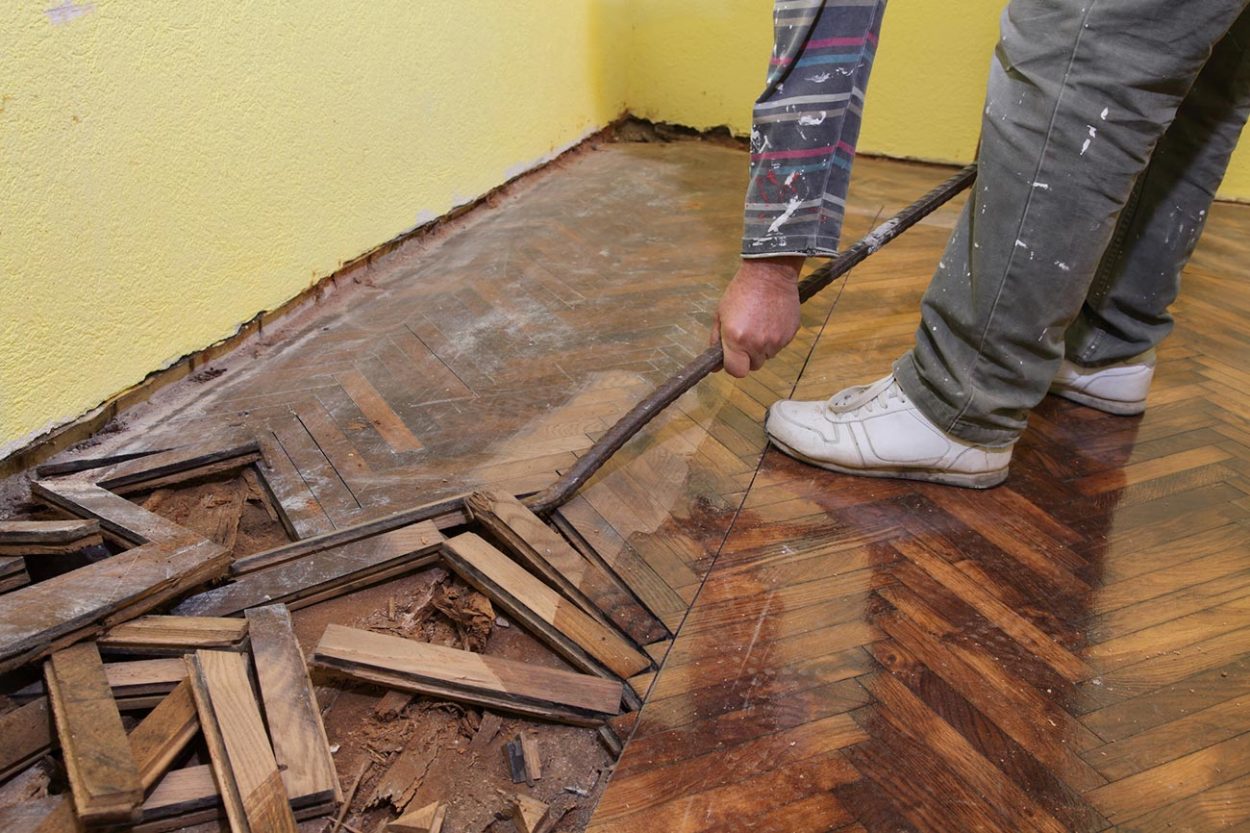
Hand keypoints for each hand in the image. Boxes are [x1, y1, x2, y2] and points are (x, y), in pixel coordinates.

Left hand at [711, 256, 802, 377]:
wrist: (769, 273)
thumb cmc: (741, 291)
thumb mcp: (720, 314)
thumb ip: (716, 341)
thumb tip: (716, 365)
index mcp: (736, 339)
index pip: (736, 371)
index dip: (733, 366)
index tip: (732, 357)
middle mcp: (757, 343)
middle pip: (753, 366)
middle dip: (748, 356)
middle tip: (746, 337)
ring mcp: (776, 340)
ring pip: (767, 356)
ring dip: (762, 346)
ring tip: (759, 324)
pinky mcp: (790, 334)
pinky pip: (780, 345)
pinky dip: (775, 338)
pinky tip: (770, 320)